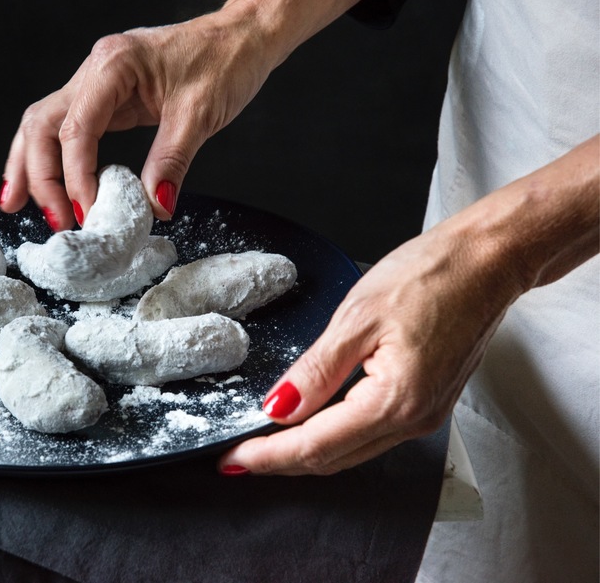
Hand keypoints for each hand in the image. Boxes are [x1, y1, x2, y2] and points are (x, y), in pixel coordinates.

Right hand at [0, 13, 272, 229]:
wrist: (242, 37)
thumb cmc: (225, 62)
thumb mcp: (201, 115)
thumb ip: (171, 162)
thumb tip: (154, 207)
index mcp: (114, 65)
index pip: (77, 130)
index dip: (76, 178)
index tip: (88, 214)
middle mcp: (95, 70)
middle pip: (43, 125)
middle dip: (40, 176)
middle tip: (55, 221)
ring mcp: (96, 83)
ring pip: (44, 125)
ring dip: (31, 167)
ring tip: (15, 203)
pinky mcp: (106, 97)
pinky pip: (66, 128)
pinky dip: (52, 157)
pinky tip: (45, 183)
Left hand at [219, 135, 599, 475]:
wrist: (488, 261)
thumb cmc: (433, 275)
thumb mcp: (358, 317)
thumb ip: (315, 370)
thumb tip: (279, 408)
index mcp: (396, 401)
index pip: (316, 445)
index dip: (269, 456)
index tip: (232, 457)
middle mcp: (413, 420)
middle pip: (333, 458)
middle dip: (281, 460)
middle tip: (236, 455)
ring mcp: (423, 416)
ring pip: (351, 451)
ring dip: (305, 450)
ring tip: (263, 443)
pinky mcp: (426, 403)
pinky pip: (369, 433)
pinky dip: (333, 434)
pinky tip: (309, 423)